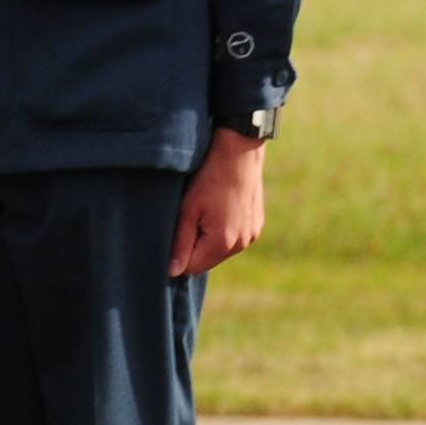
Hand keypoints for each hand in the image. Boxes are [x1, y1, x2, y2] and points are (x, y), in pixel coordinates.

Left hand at [171, 129, 268, 277]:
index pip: (192, 267)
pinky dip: (222, 232)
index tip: (168, 238)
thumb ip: (181, 243)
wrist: (240, 152)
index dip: (176, 258)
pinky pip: (234, 239)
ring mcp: (252, 234)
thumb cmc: (209, 179)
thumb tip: (173, 272)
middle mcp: (242, 243)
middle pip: (207, 261)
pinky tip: (216, 211)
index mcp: (223, 242)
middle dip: (192, 249)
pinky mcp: (257, 225)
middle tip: (184, 222)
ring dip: (207, 241)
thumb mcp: (188, 210)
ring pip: (220, 251)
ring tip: (201, 213)